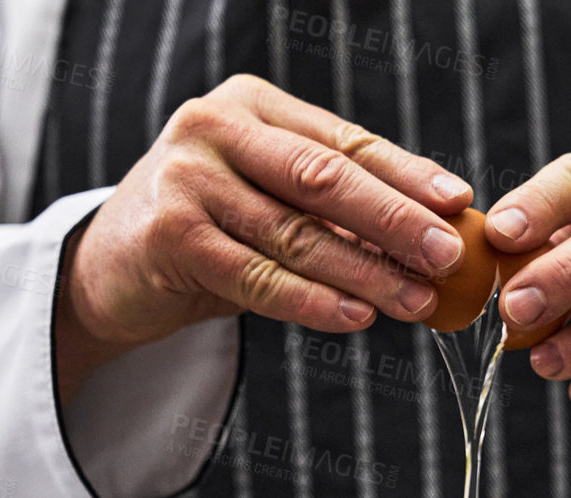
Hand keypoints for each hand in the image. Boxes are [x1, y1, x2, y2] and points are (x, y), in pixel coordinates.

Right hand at [55, 75, 472, 401]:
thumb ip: (330, 214)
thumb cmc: (208, 236)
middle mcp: (216, 129)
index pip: (343, 141)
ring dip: (365, 272)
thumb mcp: (268, 206)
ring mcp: (188, 179)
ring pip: (296, 233)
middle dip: (395, 220)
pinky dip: (311, 301)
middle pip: (324, 179)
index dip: (406, 173)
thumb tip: (427, 242)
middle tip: (447, 254)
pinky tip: (357, 317)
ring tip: (417, 301)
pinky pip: (257, 277)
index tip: (457, 203)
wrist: (113, 271)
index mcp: (252, 107)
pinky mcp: (171, 236)